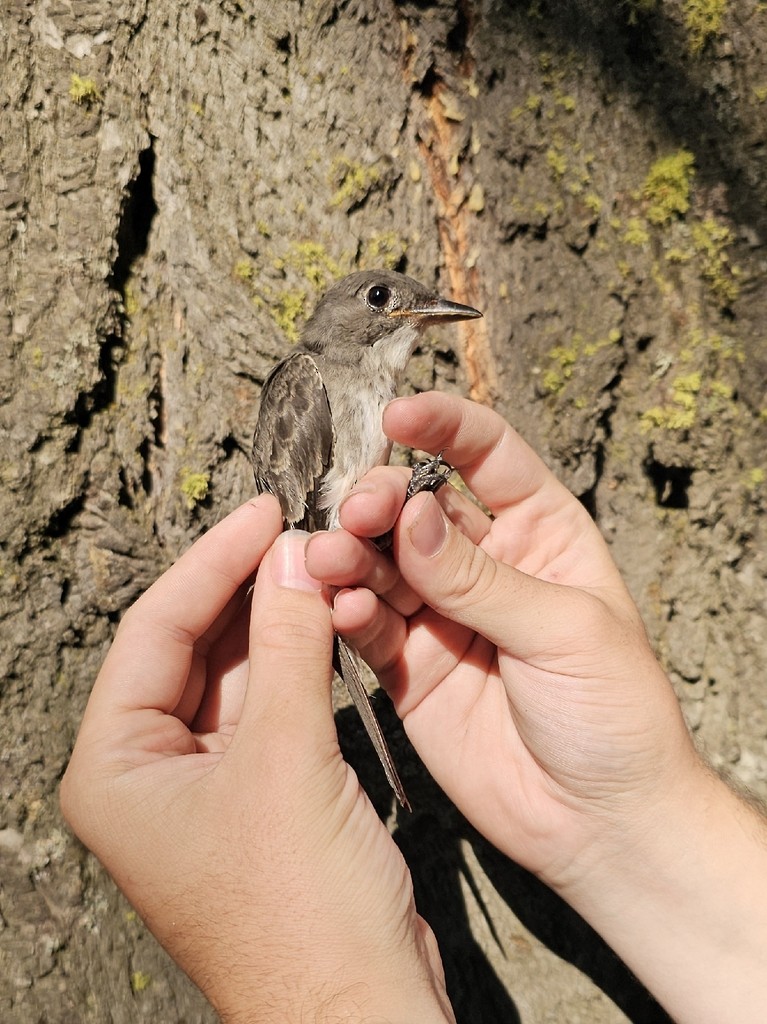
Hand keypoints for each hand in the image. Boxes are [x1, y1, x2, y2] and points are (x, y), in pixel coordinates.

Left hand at [60, 496, 452, 1023]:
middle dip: (244, 587)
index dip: (210, 563)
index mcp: (114, 767)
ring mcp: (203, 784)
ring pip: (234, 674)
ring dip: (275, 621)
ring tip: (316, 561)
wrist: (357, 1007)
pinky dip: (297, 663)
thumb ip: (288, 645)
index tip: (261, 511)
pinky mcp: (257, 794)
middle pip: (190, 647)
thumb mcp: (288, 757)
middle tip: (297, 529)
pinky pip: (269, 707)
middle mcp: (147, 772)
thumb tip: (292, 553)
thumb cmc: (299, 907)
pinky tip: (325, 621)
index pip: (153, 632)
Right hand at [307, 393, 766, 1023]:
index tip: (397, 417)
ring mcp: (442, 615)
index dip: (443, 427)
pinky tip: (341, 611)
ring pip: (381, 563)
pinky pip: (368, 625)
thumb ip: (480, 576)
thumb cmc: (615, 714)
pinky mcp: (408, 666)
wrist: (599, 820)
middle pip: (418, 507)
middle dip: (382, 500)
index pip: (488, 455)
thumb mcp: (564, 629)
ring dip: (351, 555)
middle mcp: (485, 564)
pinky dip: (348, 613)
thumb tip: (411, 515)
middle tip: (357, 512)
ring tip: (329, 559)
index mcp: (542, 532)